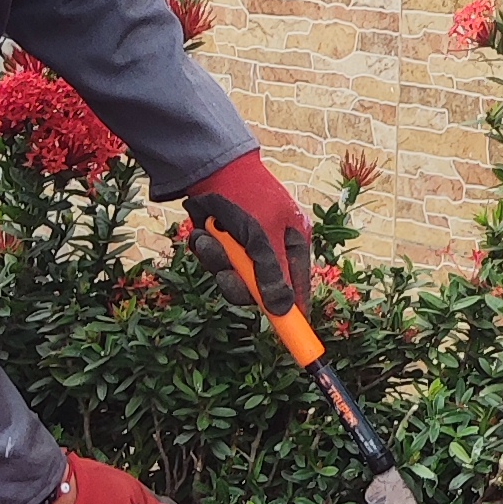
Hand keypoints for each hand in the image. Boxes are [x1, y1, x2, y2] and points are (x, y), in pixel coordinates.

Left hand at [189, 149, 312, 322]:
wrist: (209, 166)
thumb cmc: (245, 197)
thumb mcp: (263, 237)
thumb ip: (272, 275)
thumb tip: (283, 312)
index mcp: (294, 243)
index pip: (298, 288)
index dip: (293, 312)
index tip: (293, 338)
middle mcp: (273, 248)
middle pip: (260, 291)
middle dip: (240, 283)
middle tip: (229, 273)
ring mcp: (246, 247)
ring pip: (233, 279)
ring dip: (219, 264)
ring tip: (211, 240)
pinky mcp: (223, 243)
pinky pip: (216, 264)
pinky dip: (207, 251)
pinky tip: (203, 234)